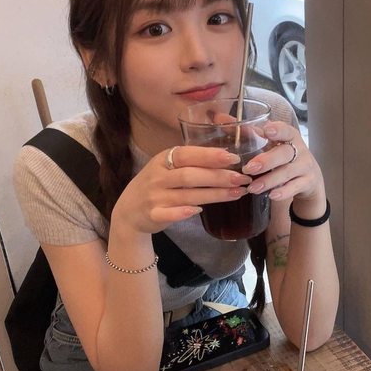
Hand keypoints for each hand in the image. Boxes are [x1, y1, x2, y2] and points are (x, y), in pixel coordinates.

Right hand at [111, 146, 251, 233]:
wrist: (128, 211)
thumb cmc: (156, 186)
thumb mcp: (167, 168)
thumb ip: (190, 162)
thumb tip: (226, 157)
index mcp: (163, 160)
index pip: (187, 154)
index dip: (210, 156)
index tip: (233, 158)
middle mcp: (158, 176)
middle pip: (190, 175)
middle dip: (218, 177)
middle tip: (242, 178)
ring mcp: (154, 196)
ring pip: (186, 195)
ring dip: (214, 195)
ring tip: (237, 193)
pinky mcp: (152, 215)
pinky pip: (169, 214)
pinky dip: (184, 212)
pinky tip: (200, 211)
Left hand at [242, 121, 324, 202]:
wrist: (310, 177)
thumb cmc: (286, 158)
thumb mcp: (276, 147)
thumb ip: (259, 139)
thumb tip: (237, 130)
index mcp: (291, 137)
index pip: (286, 130)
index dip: (278, 130)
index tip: (267, 131)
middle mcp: (300, 150)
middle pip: (284, 153)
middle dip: (266, 161)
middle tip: (248, 168)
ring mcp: (305, 167)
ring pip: (287, 172)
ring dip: (268, 180)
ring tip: (252, 187)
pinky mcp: (308, 182)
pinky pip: (295, 187)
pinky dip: (283, 192)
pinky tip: (271, 195)